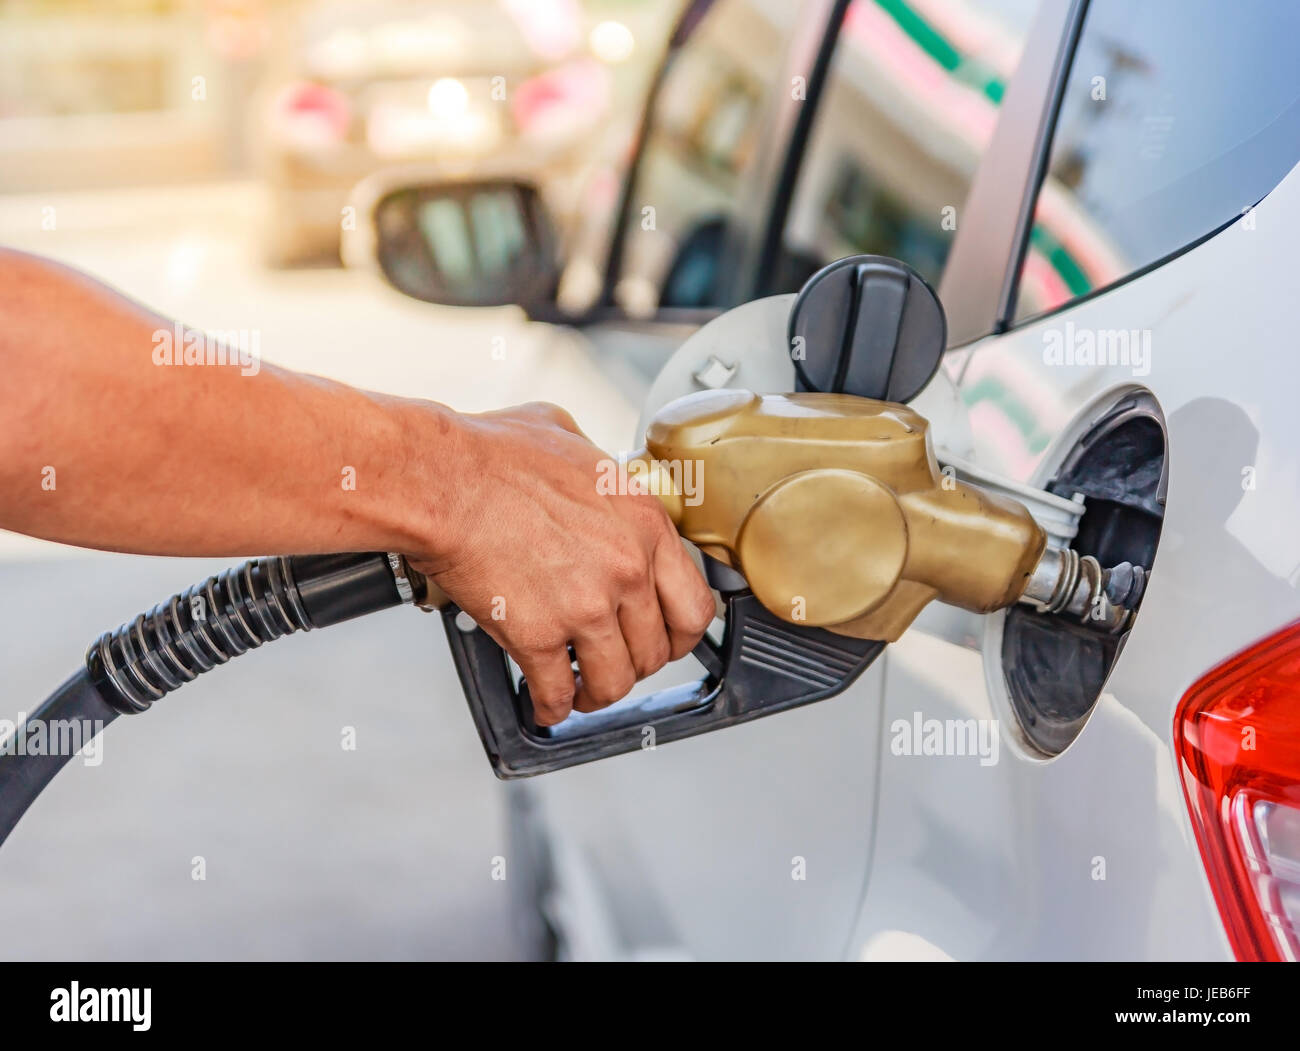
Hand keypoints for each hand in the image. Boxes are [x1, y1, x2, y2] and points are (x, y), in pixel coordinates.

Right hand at [411, 402, 714, 725]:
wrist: (441, 480)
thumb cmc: (491, 455)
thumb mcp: (569, 437)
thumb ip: (596, 466)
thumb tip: (591, 468)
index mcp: (644, 523)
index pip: (694, 603)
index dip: (681, 633)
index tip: (666, 639)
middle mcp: (626, 569)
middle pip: (655, 649)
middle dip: (636, 664)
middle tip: (617, 663)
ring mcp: (586, 607)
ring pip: (615, 680)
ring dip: (599, 693)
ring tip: (583, 692)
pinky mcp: (539, 636)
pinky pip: (557, 691)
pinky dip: (551, 707)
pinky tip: (544, 704)